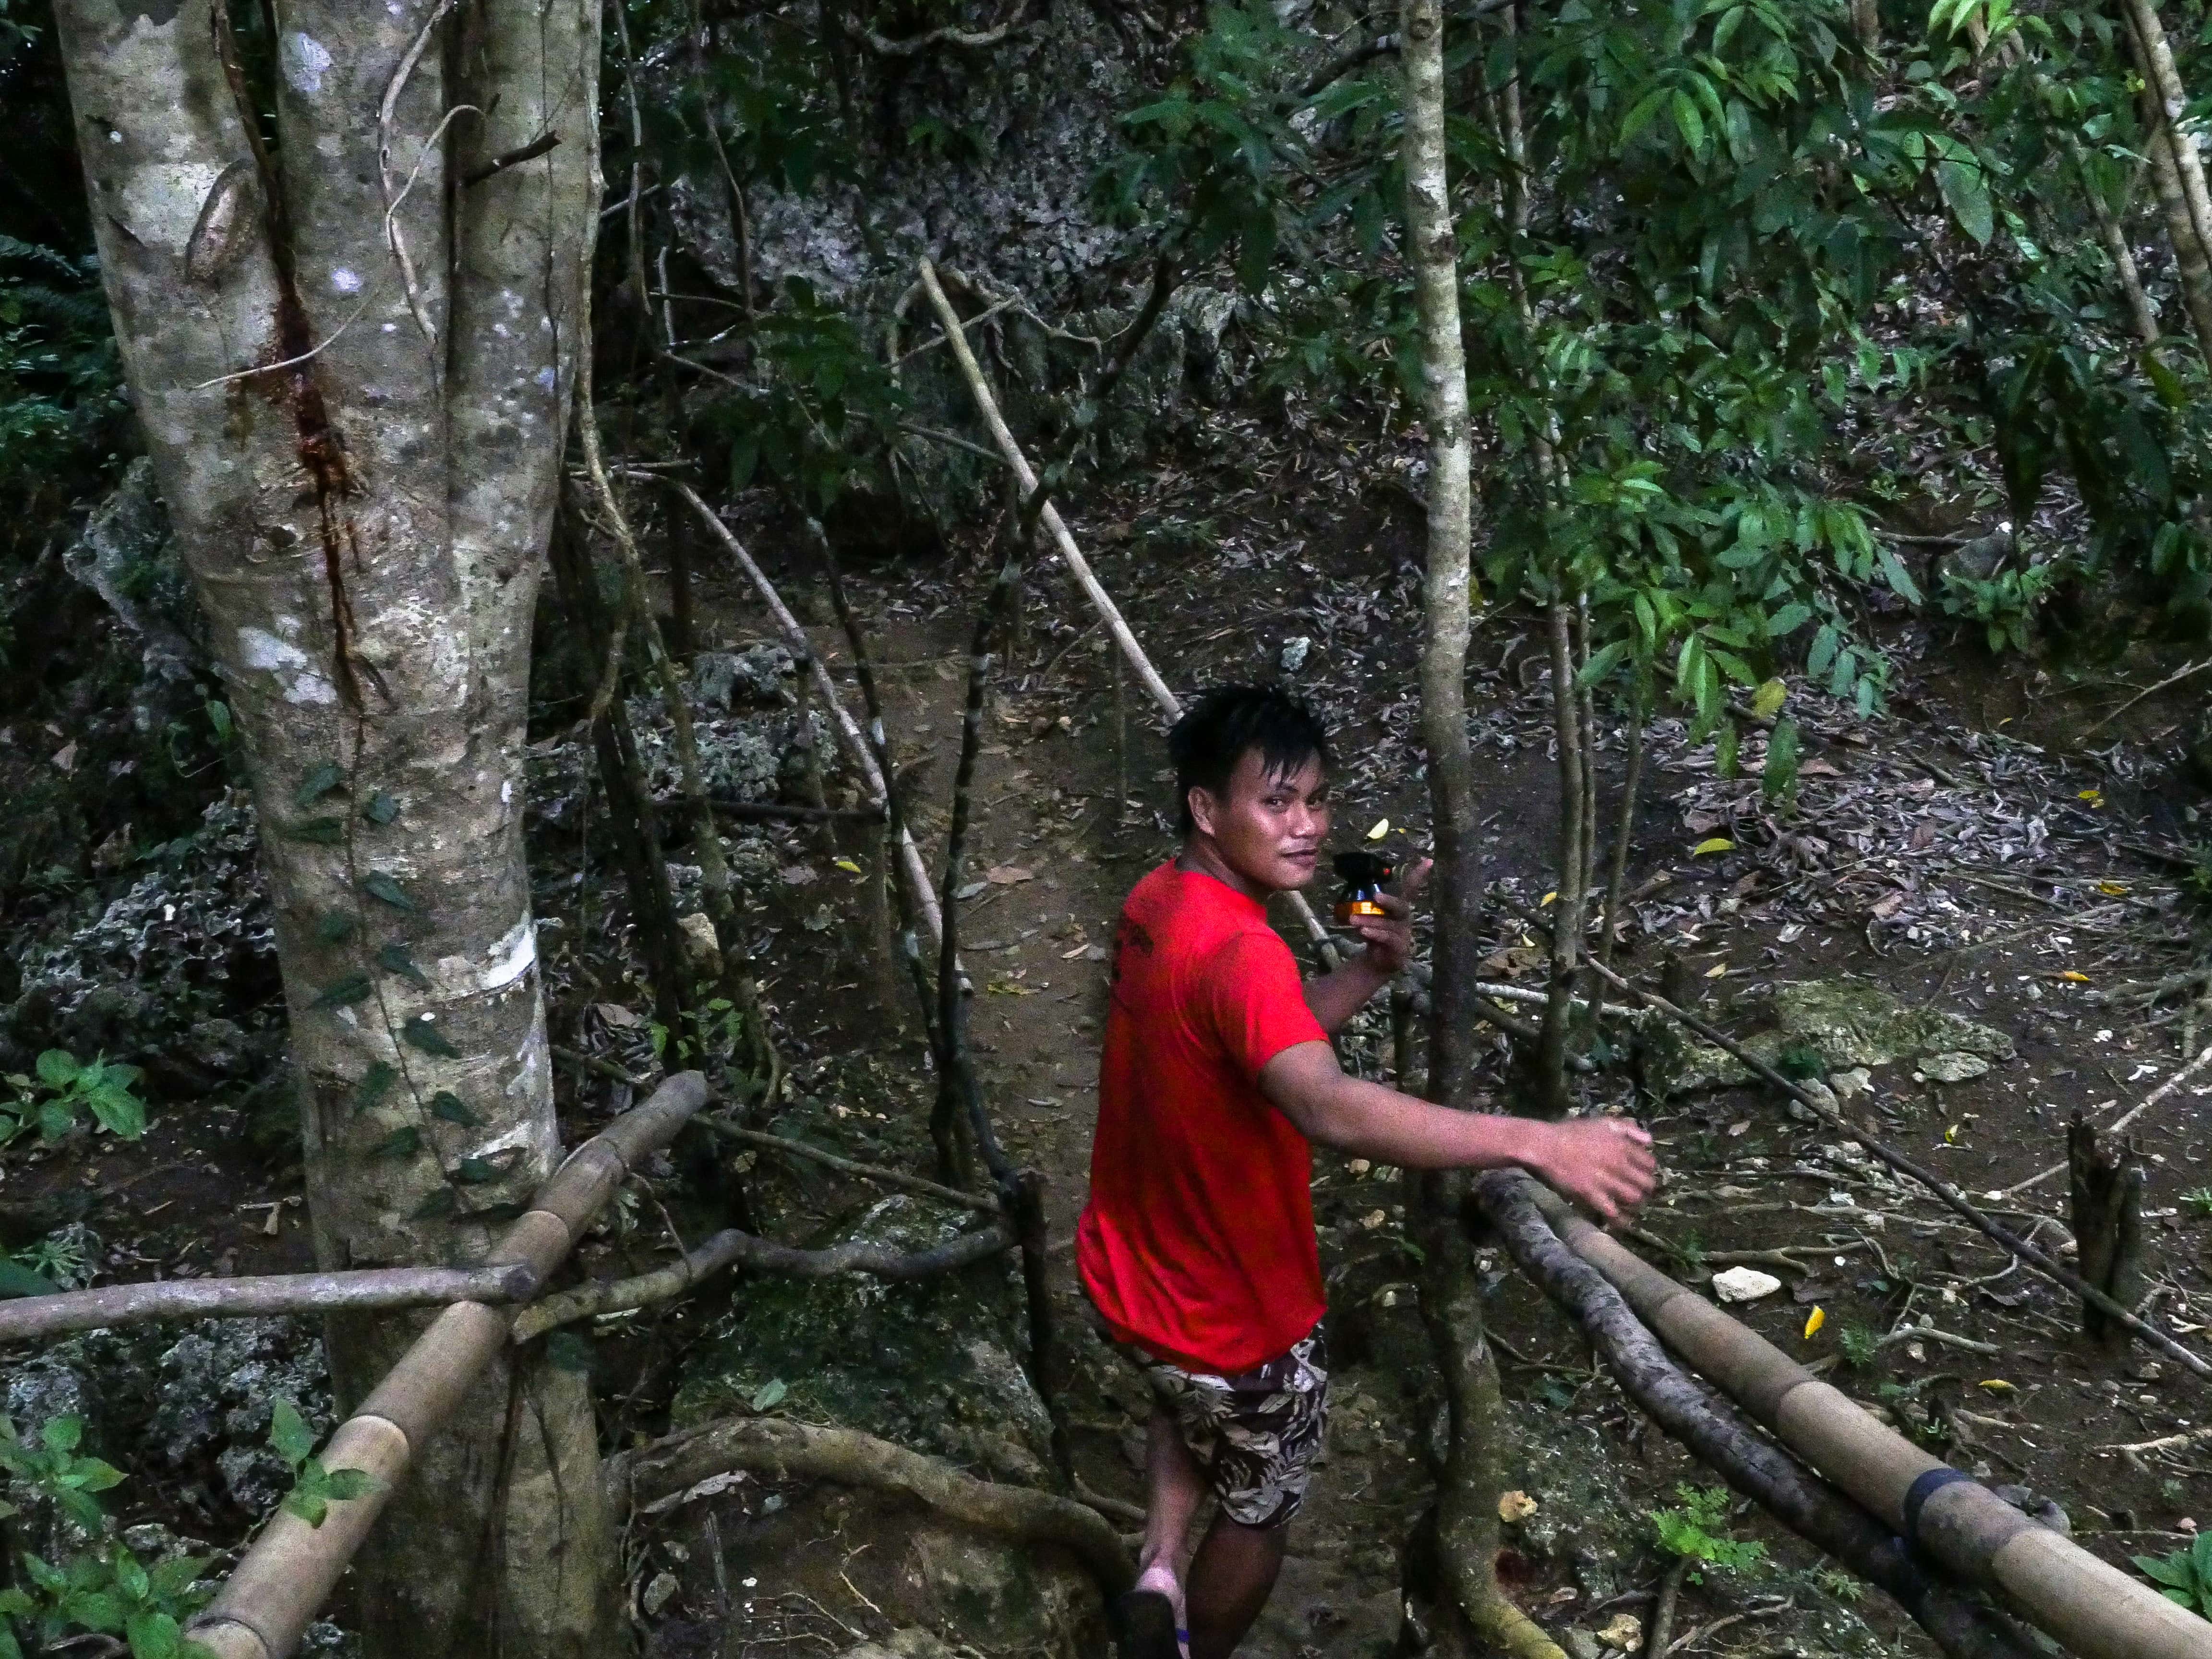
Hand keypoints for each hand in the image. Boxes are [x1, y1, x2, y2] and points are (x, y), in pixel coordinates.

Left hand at [1350, 857, 1431, 976]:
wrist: (1376, 962)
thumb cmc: (1375, 935)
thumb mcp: (1371, 918)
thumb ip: (1367, 908)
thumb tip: (1353, 898)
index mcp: (1399, 908)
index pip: (1411, 889)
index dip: (1419, 876)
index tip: (1428, 861)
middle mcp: (1404, 919)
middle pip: (1401, 907)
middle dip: (1389, 901)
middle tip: (1376, 896)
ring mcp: (1404, 934)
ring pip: (1389, 924)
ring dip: (1370, 921)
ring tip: (1353, 921)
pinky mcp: (1400, 948)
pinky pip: (1388, 938)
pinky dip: (1375, 934)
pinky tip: (1364, 932)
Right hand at [1525, 1117, 1657, 1224]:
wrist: (1547, 1145)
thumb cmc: (1573, 1131)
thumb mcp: (1603, 1122)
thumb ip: (1628, 1129)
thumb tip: (1650, 1141)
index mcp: (1623, 1146)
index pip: (1650, 1163)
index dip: (1649, 1169)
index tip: (1644, 1172)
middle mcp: (1619, 1164)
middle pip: (1646, 1183)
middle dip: (1646, 1188)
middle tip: (1641, 1189)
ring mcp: (1606, 1181)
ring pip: (1633, 1197)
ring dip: (1635, 1202)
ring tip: (1631, 1203)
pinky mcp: (1592, 1194)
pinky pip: (1611, 1211)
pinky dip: (1618, 1218)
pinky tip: (1620, 1221)